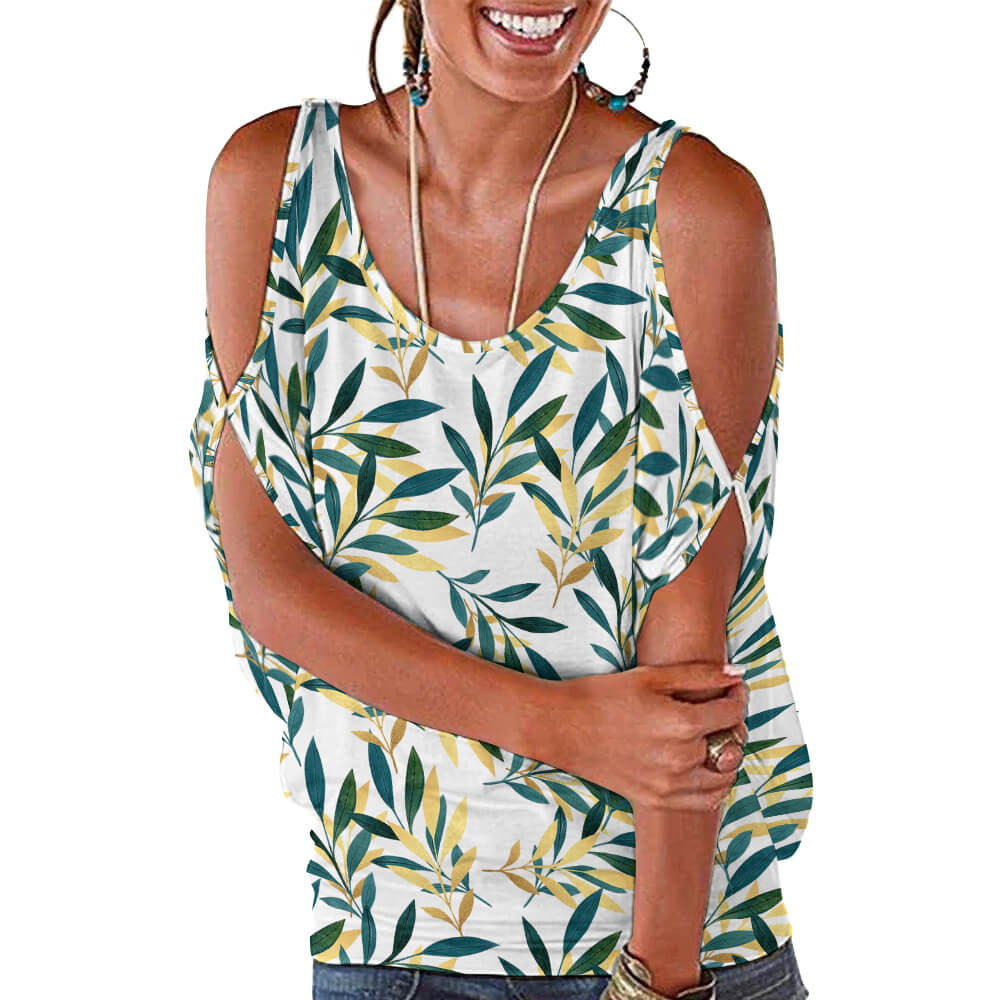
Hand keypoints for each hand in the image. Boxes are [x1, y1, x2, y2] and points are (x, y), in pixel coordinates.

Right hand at [544, 662, 747, 810]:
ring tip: (713, 738)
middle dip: (733, 723)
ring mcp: (669, 784)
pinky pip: (705, 801)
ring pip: (724, 775)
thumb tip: (737, 674)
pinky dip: (715, 785)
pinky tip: (705, 767)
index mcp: (682, 724)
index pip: (732, 711)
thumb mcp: (651, 676)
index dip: (738, 695)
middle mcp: (681, 758)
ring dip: (727, 755)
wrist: (562, 727)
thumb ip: (699, 675)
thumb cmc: (602, 695)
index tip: (732, 688)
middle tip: (720, 709)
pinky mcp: (656, 799)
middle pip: (732, 742)